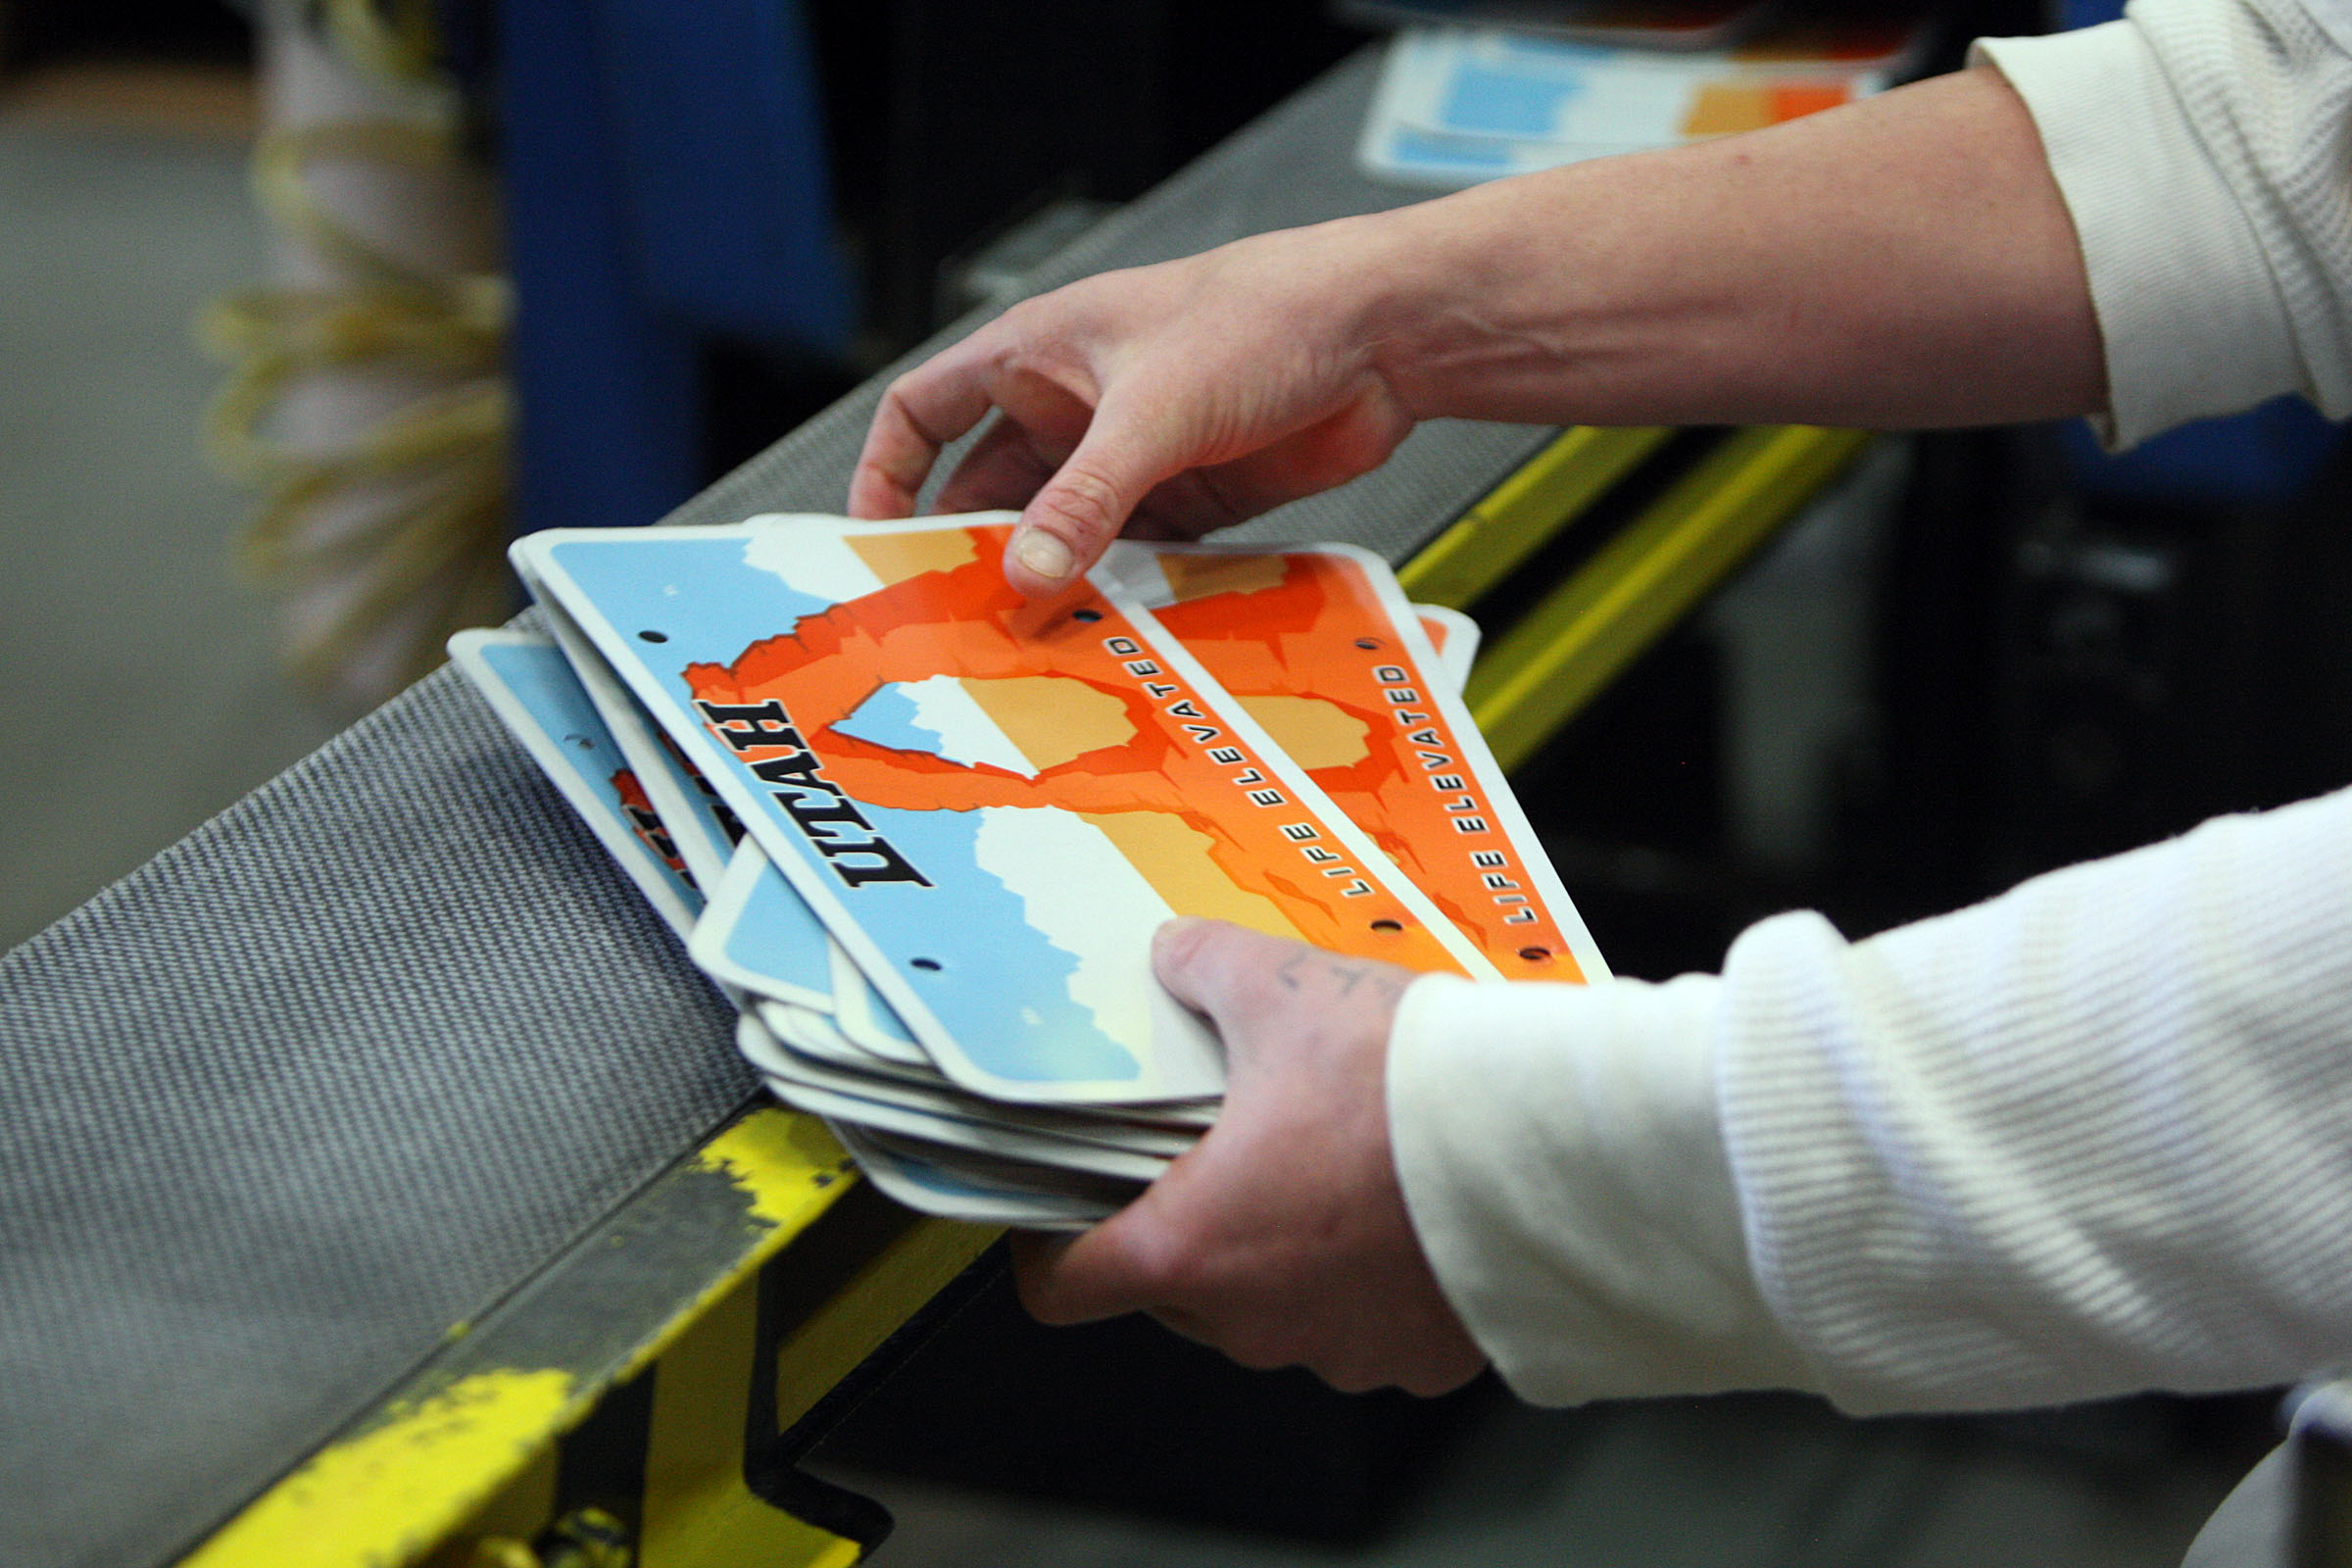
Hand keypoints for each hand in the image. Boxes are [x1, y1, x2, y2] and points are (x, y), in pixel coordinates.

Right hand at [848, 220, 1419, 596]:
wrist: (1384, 334)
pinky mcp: (1192, 494)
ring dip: (1050, 583)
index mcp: (1039, 355)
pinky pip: (1133, 555)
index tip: (872, 540)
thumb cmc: (1264, 317)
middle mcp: (1076, 406)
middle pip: (991, 490)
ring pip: (1066, 532)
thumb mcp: (1154, 412)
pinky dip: (1118, 593)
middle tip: (952, 623)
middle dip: (973, 552)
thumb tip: (1027, 576)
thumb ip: (1086, 499)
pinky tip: (1110, 638)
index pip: (926, 410)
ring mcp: (1133, 454)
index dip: (888, 471)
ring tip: (1025, 650)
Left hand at [1011, 918, 1487, 1396]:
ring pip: (1273, 1310)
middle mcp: (1256, 1322)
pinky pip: (1368, 1324)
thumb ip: (1203, 968)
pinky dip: (1370, 1277)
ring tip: (1327, 1162)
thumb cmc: (1412, 1085)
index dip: (1050, 1246)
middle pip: (1173, 1291)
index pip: (1064, 1289)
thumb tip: (1172, 956)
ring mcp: (1342, 1351)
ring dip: (1281, 1251)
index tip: (1063, 1208)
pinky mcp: (1422, 1359)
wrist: (1558, 1145)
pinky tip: (1401, 1206)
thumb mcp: (1282, 987)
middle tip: (1220, 1145)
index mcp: (1192, 1247)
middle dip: (1186, 1222)